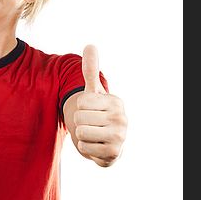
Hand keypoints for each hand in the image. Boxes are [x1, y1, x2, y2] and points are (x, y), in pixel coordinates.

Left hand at [74, 45, 126, 166]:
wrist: (109, 141)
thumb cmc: (99, 113)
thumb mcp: (94, 91)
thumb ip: (91, 70)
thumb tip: (90, 45)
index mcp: (115, 102)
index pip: (81, 101)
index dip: (80, 107)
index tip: (92, 110)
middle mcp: (121, 118)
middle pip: (79, 118)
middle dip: (80, 122)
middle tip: (92, 124)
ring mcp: (119, 137)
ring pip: (80, 133)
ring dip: (82, 135)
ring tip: (93, 134)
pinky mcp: (113, 154)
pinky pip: (84, 148)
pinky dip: (86, 148)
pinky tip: (96, 145)